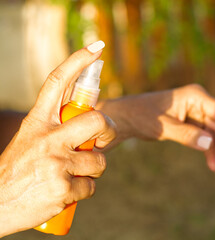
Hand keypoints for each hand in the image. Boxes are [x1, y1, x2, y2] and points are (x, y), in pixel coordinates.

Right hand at [0, 42, 115, 236]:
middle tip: (100, 139)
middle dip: (107, 130)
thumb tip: (89, 126)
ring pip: (99, 161)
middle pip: (96, 120)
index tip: (97, 47)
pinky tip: (64, 194)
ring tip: (71, 175)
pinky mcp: (63, 187)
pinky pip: (91, 186)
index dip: (78, 61)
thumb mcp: (30, 141)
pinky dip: (83, 191)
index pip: (57, 83)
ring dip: (93, 171)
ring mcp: (56, 163)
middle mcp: (47, 138)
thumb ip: (55, 130)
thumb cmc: (18, 171)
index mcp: (37, 122)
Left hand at [98, 84, 214, 176]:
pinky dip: (210, 153)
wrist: (127, 118)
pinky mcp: (192, 124)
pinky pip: (206, 139)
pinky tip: (214, 167)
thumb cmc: (142, 116)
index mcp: (195, 96)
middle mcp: (199, 103)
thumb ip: (185, 134)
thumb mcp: (162, 126)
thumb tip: (209, 143)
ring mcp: (196, 114)